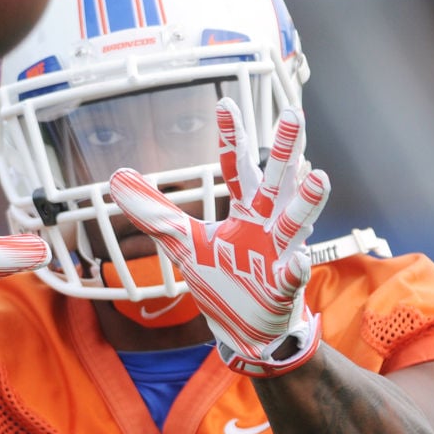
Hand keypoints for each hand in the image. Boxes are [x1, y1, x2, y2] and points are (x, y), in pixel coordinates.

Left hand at [109, 98, 329, 375]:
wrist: (247, 328)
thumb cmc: (225, 278)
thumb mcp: (185, 243)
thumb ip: (156, 212)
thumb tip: (116, 178)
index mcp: (245, 212)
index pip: (237, 169)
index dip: (231, 139)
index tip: (225, 104)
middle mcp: (266, 226)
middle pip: (275, 183)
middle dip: (285, 151)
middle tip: (294, 114)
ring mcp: (279, 255)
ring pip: (293, 224)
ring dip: (304, 202)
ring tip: (317, 175)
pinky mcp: (283, 288)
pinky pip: (293, 276)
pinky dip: (297, 268)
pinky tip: (300, 260)